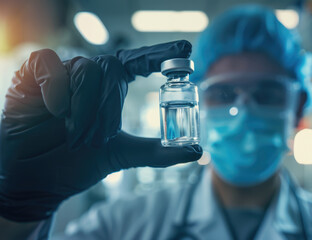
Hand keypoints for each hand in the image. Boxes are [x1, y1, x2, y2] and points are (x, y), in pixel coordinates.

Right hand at [0, 40, 202, 221]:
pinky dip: (56, 86)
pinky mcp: (31, 79)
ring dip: (86, 104)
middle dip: (109, 105)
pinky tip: (58, 112)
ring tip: (76, 133)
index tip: (185, 51)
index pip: (136, 61)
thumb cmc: (78, 164)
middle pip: (110, 68)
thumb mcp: (123, 155)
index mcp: (109, 90)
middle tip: (100, 136)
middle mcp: (87, 79)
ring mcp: (61, 77)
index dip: (159, 54)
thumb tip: (198, 151)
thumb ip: (158, 153)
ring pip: (85, 67)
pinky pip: (47, 64)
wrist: (40, 181)